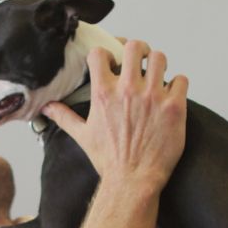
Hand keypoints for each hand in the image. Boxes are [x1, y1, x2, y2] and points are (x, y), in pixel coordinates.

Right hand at [41, 40, 188, 190]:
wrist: (133, 181)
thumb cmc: (109, 161)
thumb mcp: (82, 136)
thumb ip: (64, 116)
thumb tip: (46, 107)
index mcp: (104, 94)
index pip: (100, 53)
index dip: (107, 53)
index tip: (113, 61)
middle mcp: (128, 91)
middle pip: (135, 46)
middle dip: (138, 51)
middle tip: (141, 60)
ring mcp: (153, 97)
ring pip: (160, 58)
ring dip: (159, 65)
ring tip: (158, 76)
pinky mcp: (174, 108)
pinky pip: (181, 80)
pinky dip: (178, 84)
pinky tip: (172, 94)